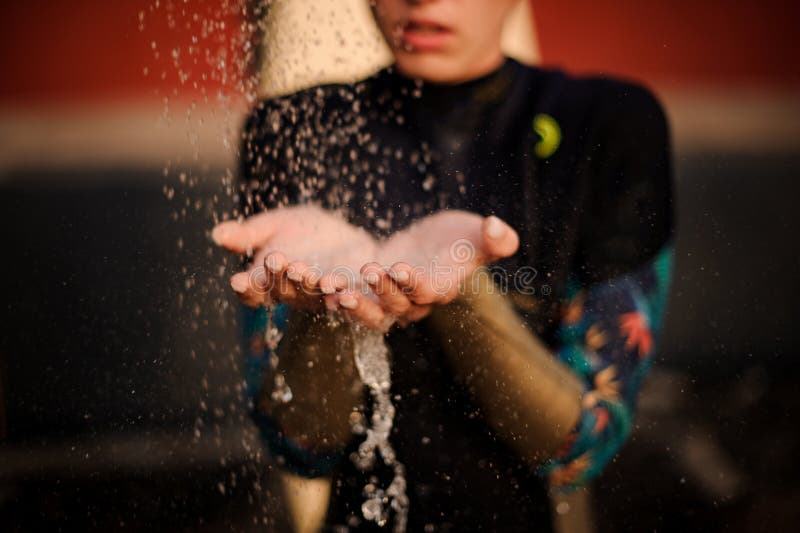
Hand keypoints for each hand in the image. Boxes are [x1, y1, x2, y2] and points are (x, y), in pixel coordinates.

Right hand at [212, 205, 377, 309]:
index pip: (254, 292)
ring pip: (316, 295)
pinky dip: (347, 292)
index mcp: (272, 282)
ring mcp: (325, 297)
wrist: (347, 237)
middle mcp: (297, 294)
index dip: (247, 289)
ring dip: (311, 285)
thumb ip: (251, 234)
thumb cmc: (306, 232)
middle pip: (285, 291)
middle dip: (280, 277)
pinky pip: (350, 296)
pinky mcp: (354, 294)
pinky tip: (347, 284)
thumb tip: (217, 233)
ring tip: (310, 274)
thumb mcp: (277, 225)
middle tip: (277, 259)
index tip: (238, 280)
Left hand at [331, 212, 518, 328]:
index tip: (399, 267)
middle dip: (383, 292)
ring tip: (339, 290)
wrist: (433, 246)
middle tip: (369, 271)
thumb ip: (496, 239)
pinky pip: (353, 301)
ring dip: (357, 304)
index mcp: (441, 288)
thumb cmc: (459, 240)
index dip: (413, 284)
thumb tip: (499, 228)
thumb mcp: (477, 235)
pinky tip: (324, 285)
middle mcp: (414, 302)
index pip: (428, 292)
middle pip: (397, 306)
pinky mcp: (369, 292)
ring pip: (372, 312)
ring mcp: (389, 300)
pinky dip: (338, 295)